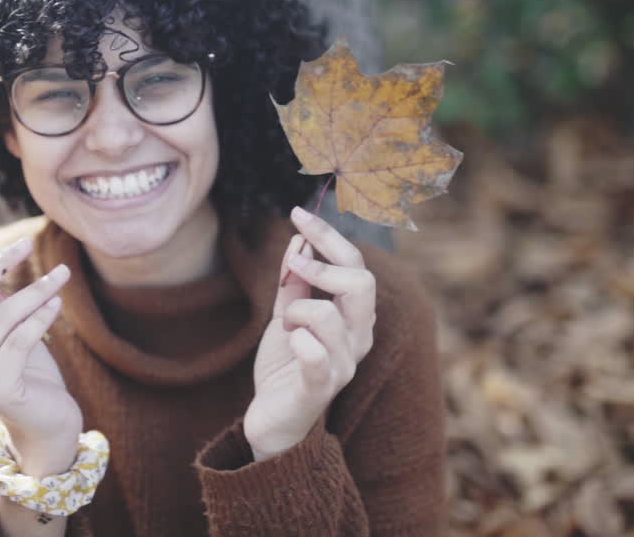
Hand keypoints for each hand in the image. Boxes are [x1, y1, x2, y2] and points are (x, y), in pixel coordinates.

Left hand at [244, 207, 377, 459]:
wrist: (273, 419)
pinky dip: (300, 341)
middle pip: (361, 284)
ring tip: (286, 325)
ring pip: (329, 316)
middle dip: (322, 267)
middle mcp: (358, 340)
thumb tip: (299, 239)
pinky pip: (316, 358)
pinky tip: (291, 341)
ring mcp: (343, 366)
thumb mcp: (287, 314)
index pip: (357, 266)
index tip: (299, 213)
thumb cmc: (286, 363)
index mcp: (355, 318)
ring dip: (297, 310)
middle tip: (294, 270)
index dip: (329, 237)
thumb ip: (295, 280)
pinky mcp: (320, 389)